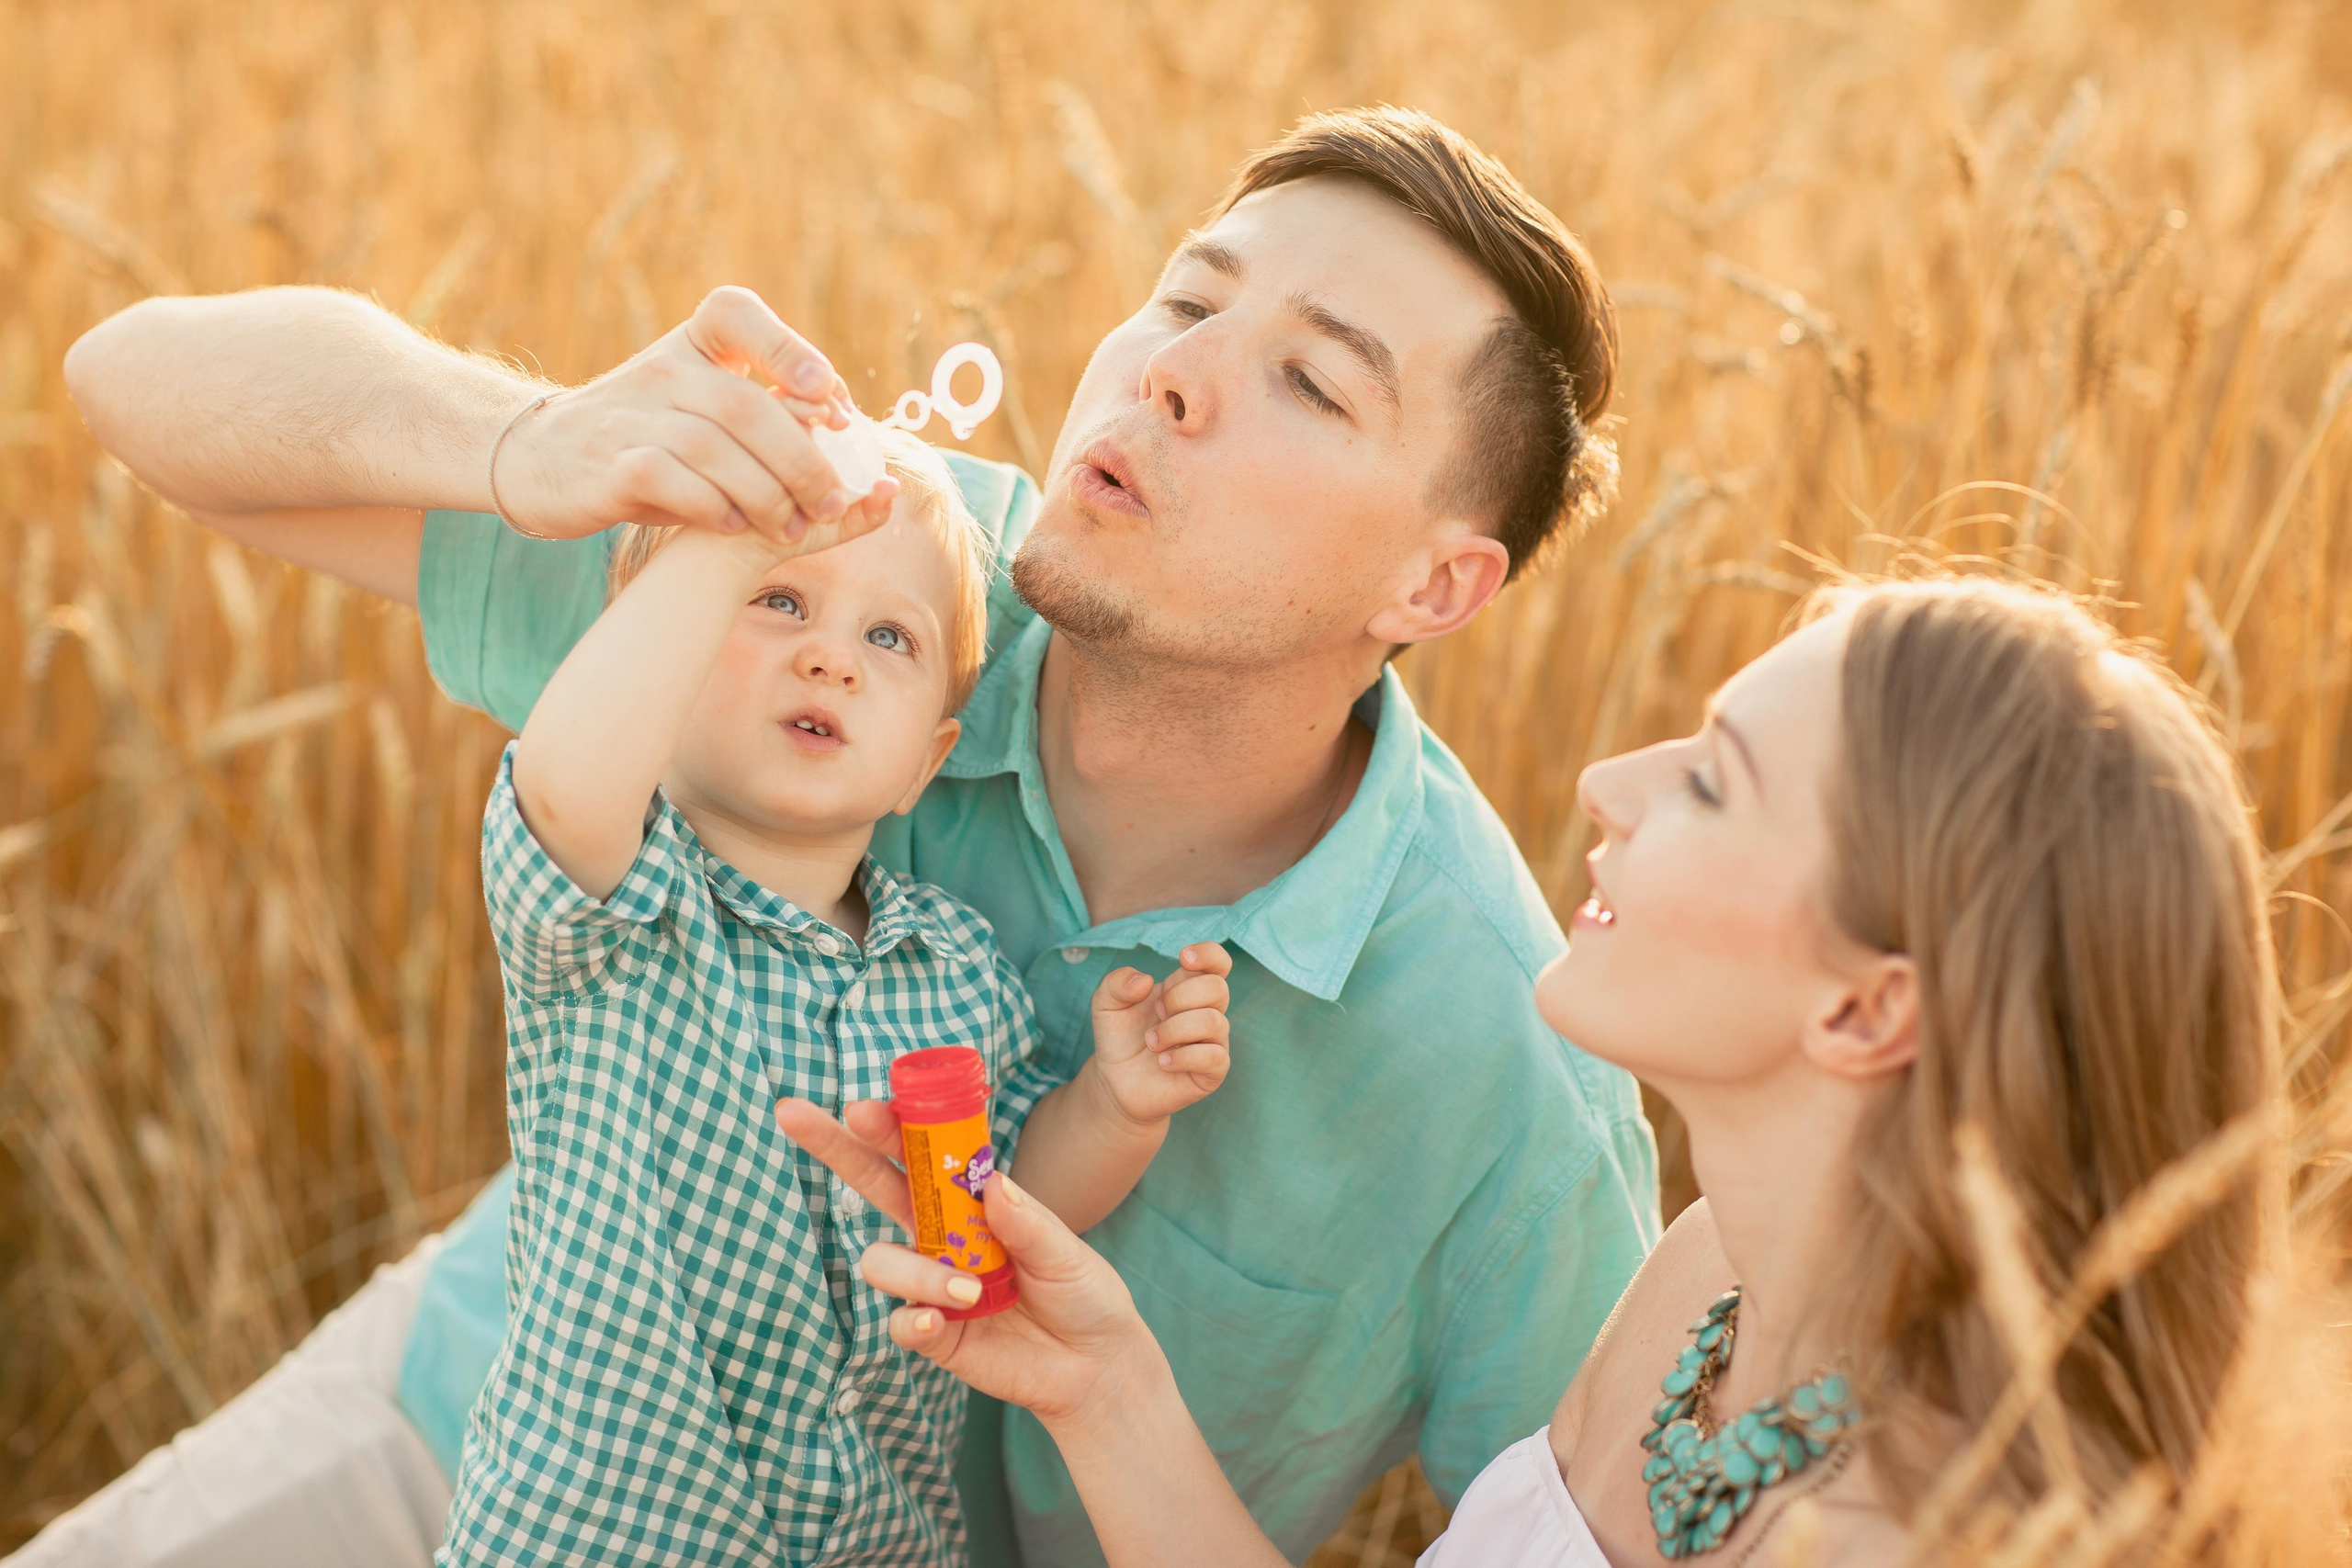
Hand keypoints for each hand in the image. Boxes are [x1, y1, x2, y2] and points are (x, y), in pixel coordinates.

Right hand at [493, 285, 898, 545]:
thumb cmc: (649, 434)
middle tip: (833, 500)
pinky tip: (733, 526)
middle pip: (745, 404)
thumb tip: (846, 425)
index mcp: (692, 342)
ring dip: (766, 495)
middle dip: (802, 459)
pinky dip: (711, 506)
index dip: (789, 350)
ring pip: (714, 449)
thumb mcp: (702, 405)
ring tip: (792, 526)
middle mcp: (662, 369)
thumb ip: (767, 409)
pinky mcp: (609, 464)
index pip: (736, 314)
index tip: (834, 402)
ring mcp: (631, 414)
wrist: (543, 458)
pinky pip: (670, 480)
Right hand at [774, 1098, 1165, 1431]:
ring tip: (968, 1290)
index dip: (888, 1127)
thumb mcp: (1064, 1248)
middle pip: (872, 1183)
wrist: (1096, 1364)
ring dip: (917, 1271)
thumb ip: (1026, 1220)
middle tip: (791, 1114)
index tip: (862, 1107)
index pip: (918, 1153)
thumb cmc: (1081, 1292)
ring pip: (880, 1260)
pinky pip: (898, 1322)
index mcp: (969, 1202)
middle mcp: (940, 1236)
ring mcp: (930, 1284)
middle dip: (833, 1148)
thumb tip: (990, 1182)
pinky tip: (940, 1320)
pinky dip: (914, 1318)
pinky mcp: (934, 1335)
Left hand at [1088, 943, 1232, 1125]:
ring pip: (1213, 1022)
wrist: (1115, 1081)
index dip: (1209, 954)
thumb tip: (1145, 981)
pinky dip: (1183, 1057)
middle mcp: (1206, 1011)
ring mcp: (1213, 1042)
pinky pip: (1215, 1057)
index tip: (1183, 957)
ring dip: (1174, 1030)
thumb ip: (1117, 982)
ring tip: (1151, 1042)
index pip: (1218, 963)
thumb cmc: (1119, 1037)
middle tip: (1156, 1013)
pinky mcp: (1212, 1072)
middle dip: (1179, 997)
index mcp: (1186, 988)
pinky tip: (1163, 1062)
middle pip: (1217, 988)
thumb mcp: (1105, 1003)